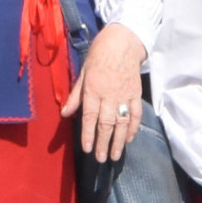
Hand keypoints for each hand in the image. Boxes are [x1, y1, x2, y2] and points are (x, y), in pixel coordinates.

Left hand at [60, 22, 145, 162]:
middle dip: (104, 143)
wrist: (122, 43)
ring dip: (119, 141)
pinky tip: (129, 139)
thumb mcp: (82, 74)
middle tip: (102, 158)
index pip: (89, 117)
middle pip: (107, 123)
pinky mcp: (136, 94)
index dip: (88, 134)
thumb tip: (65, 114)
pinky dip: (133, 128)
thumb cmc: (98, 57)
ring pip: (122, 122)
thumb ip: (75, 96)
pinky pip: (136, 114)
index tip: (88, 149)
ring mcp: (125, 95)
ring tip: (115, 155)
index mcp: (93, 89)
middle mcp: (109, 95)